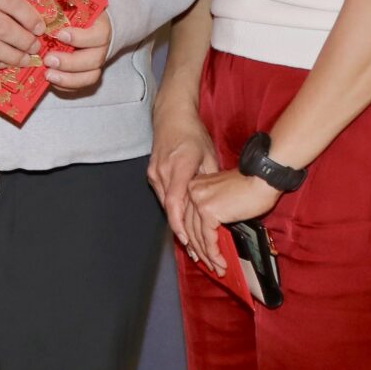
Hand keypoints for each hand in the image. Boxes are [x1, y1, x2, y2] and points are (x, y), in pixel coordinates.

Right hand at [0, 0, 46, 72]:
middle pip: (4, 29)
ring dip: (15, 57)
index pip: (12, 3)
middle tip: (34, 46)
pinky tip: (5, 62)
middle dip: (25, 41)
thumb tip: (35, 24)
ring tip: (25, 58)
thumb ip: (7, 1)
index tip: (40, 28)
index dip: (30, 18)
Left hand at [43, 12, 113, 94]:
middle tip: (48, 59)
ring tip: (48, 74)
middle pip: (93, 60)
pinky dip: (66, 86)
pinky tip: (51, 80)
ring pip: (90, 76)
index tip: (60, 34)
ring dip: (68, 78)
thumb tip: (42, 5)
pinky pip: (80, 85)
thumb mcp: (73, 3)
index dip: (80, 38)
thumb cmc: (78, 12)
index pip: (98, 35)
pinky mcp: (87, 74)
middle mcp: (101, 47)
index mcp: (100, 27)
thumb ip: (63, 5)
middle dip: (70, 62)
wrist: (90, 24)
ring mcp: (96, 63)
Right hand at [146, 111, 214, 258]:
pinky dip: (172, 211)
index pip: (175, 202)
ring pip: (165, 206)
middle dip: (182, 233)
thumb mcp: (209, 155)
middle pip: (169, 209)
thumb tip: (219, 202)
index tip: (188, 241)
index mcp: (179, 167)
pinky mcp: (152, 173)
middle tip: (196, 252)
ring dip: (177, 224)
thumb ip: (210, 180)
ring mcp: (155, 173)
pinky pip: (162, 197)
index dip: (180, 225)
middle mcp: (163, 172)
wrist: (171, 117)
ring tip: (191, 244)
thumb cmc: (193, 134)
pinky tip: (182, 223)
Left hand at [186, 167, 283, 278]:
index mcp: (193, 186)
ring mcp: (198, 201)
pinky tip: (221, 263)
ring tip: (218, 269)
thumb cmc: (249, 187)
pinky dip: (214, 254)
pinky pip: (208, 239)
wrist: (262, 180)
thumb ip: (212, 210)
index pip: (187, 217)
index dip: (193, 238)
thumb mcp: (223, 197)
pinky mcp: (207, 211)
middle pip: (190, 228)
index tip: (199, 254)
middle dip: (200, 250)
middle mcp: (192, 191)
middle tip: (209, 265)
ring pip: (197, 236)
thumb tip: (208, 236)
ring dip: (208, 256)